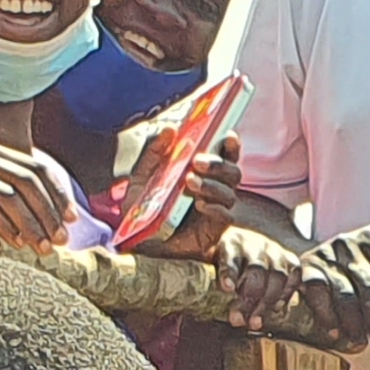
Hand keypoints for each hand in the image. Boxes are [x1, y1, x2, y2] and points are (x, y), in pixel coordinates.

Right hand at [0, 141, 83, 249]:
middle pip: (27, 182)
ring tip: (43, 248)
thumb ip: (22, 191)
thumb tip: (63, 219)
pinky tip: (19, 244)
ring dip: (31, 224)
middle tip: (60, 240)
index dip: (58, 194)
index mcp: (1, 152)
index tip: (72, 219)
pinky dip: (6, 228)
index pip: (38, 168)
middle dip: (48, 212)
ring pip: (10, 197)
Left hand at [127, 136, 243, 258]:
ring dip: (212, 185)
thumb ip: (154, 153)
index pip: (226, 156)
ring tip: (190, 182)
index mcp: (204, 173)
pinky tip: (200, 203)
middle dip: (218, 165)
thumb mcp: (143, 176)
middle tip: (197, 161)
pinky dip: (215, 207)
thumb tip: (170, 130)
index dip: (232, 146)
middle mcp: (215, 189)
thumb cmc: (143, 204)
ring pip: (230, 193)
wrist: (137, 238)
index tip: (229, 135)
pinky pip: (225, 216)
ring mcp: (217, 210)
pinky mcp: (213, 230)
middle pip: (233, 173)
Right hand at [220, 223, 369, 358]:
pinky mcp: (305, 269)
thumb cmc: (351, 276)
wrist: (307, 263)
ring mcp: (325, 254)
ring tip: (362, 347)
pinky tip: (337, 335)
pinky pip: (319, 294)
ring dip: (356, 326)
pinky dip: (329, 317)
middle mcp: (350, 244)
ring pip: (346, 294)